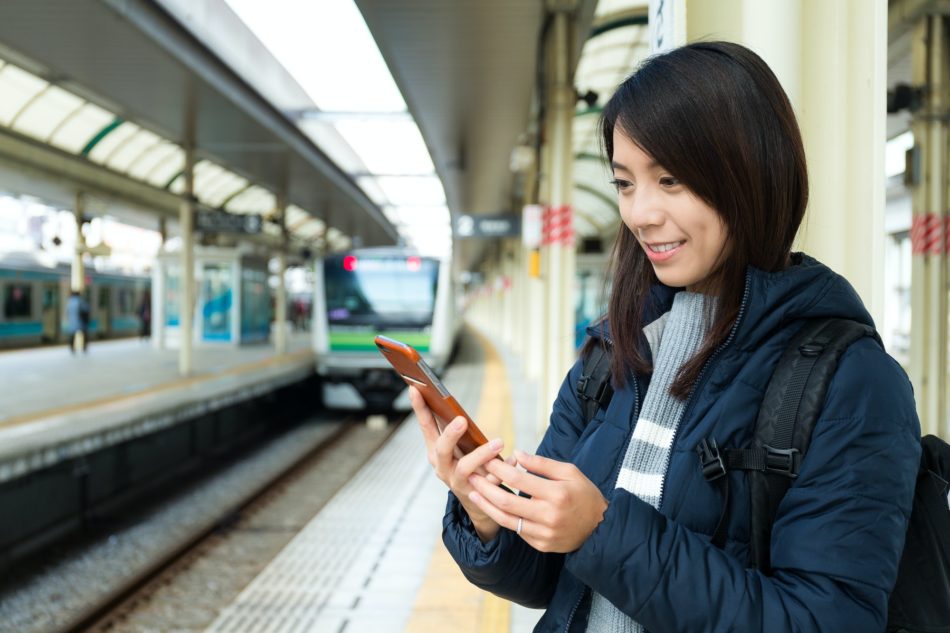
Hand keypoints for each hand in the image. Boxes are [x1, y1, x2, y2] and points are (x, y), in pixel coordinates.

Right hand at [408, 386, 506, 541]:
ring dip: (481, 454)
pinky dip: (502, 469)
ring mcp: (457, 482)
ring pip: (464, 468)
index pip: (426, 426)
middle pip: (441, 450)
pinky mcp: (476, 495)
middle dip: (450, 435)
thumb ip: (455, 430)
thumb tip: (452, 402)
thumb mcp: (458, 448)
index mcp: (435, 451)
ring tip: (499, 443)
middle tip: (461, 420)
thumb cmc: (469, 467)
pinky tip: (513, 459)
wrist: (478, 504)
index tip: (414, 388)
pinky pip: (490, 481)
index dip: (419, 408)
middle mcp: (442, 466)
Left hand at [467, 450, 607, 552]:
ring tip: (473, 493)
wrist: (600, 528)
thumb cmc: (584, 494)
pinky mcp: (541, 545)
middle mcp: (549, 516)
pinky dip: (502, 518)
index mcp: (557, 494)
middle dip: (485, 487)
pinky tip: (492, 507)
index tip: (486, 459)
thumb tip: (517, 454)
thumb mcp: (570, 472)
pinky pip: (516, 530)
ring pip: (506, 520)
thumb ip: (542, 464)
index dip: (499, 468)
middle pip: (506, 501)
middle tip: (471, 475)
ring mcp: (544, 533)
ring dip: (486, 505)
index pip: (518, 479)